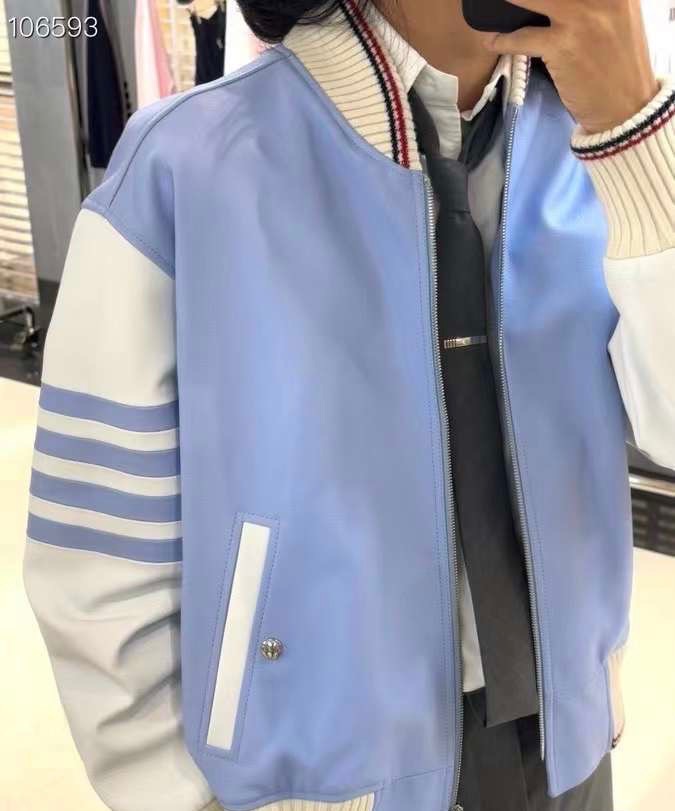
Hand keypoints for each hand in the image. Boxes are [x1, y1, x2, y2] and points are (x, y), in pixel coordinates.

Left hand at [480, 0, 658, 133]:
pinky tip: (493, 40)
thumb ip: (591, 2)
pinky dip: (503, 40)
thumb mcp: (616, 17)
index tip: (534, 1)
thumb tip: (552, 3)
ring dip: (509, 1)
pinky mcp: (563, 46)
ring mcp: (581, 18)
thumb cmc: (618, 63)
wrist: (625, 107)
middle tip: (507, 0)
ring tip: (496, 4)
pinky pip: (523, 37)